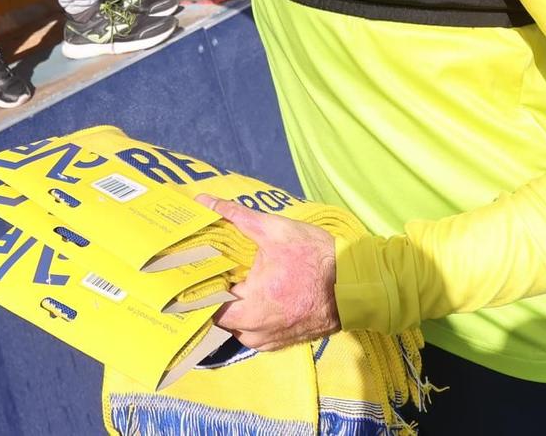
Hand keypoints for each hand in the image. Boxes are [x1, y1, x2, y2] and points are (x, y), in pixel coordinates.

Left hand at [196, 195, 340, 350]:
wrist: (354, 284)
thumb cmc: (316, 257)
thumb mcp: (275, 230)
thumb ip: (236, 216)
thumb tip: (203, 201)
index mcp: (254, 304)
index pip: (207, 305)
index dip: (196, 287)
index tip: (191, 270)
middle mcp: (259, 330)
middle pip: (219, 319)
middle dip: (214, 296)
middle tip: (212, 273)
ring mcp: (271, 340)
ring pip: (236, 329)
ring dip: (232, 310)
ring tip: (231, 284)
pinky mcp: (282, 343)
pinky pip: (254, 335)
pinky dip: (249, 320)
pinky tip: (251, 298)